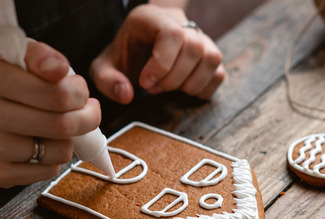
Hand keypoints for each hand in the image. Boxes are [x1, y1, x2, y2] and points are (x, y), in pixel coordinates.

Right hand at [0, 40, 100, 187]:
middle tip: (86, 111)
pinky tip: (41, 145)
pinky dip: (54, 159)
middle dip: (86, 118)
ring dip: (69, 140)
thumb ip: (43, 56)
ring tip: (57, 128)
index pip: (58, 93)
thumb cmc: (5, 86)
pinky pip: (49, 171)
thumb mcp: (20, 59)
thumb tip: (59, 68)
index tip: (78, 90)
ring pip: (60, 150)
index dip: (80, 93)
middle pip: (63, 124)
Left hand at [89, 4, 225, 103]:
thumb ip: (107, 80)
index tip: (145, 83)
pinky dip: (203, 88)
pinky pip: (219, 73)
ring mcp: (201, 39)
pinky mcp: (211, 55)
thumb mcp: (105, 65)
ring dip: (190, 83)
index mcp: (153, 18)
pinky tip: (183, 89)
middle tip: (153, 88)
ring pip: (211, 59)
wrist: (143, 44)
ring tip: (169, 88)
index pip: (172, 34)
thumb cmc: (126, 54)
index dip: (162, 63)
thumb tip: (126, 94)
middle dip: (173, 78)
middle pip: (194, 47)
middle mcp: (182, 24)